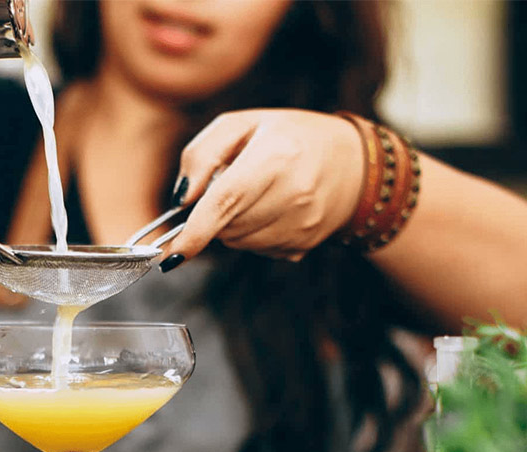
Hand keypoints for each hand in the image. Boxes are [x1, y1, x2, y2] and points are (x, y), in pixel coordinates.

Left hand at [163, 109, 363, 265]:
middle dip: (213, 213)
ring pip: (237, 242)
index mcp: (276, 156)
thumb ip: (202, 155)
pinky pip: (256, 250)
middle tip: (232, 186)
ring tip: (256, 194)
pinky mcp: (303, 245)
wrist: (354, 165)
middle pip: (225, 225)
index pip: (224, 202)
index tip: (171, 253)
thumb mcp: (243, 124)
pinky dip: (251, 234)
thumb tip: (180, 199)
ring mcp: (301, 224)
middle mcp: (293, 194)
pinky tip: (271, 210)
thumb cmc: (291, 137)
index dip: (194, 231)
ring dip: (231, 224)